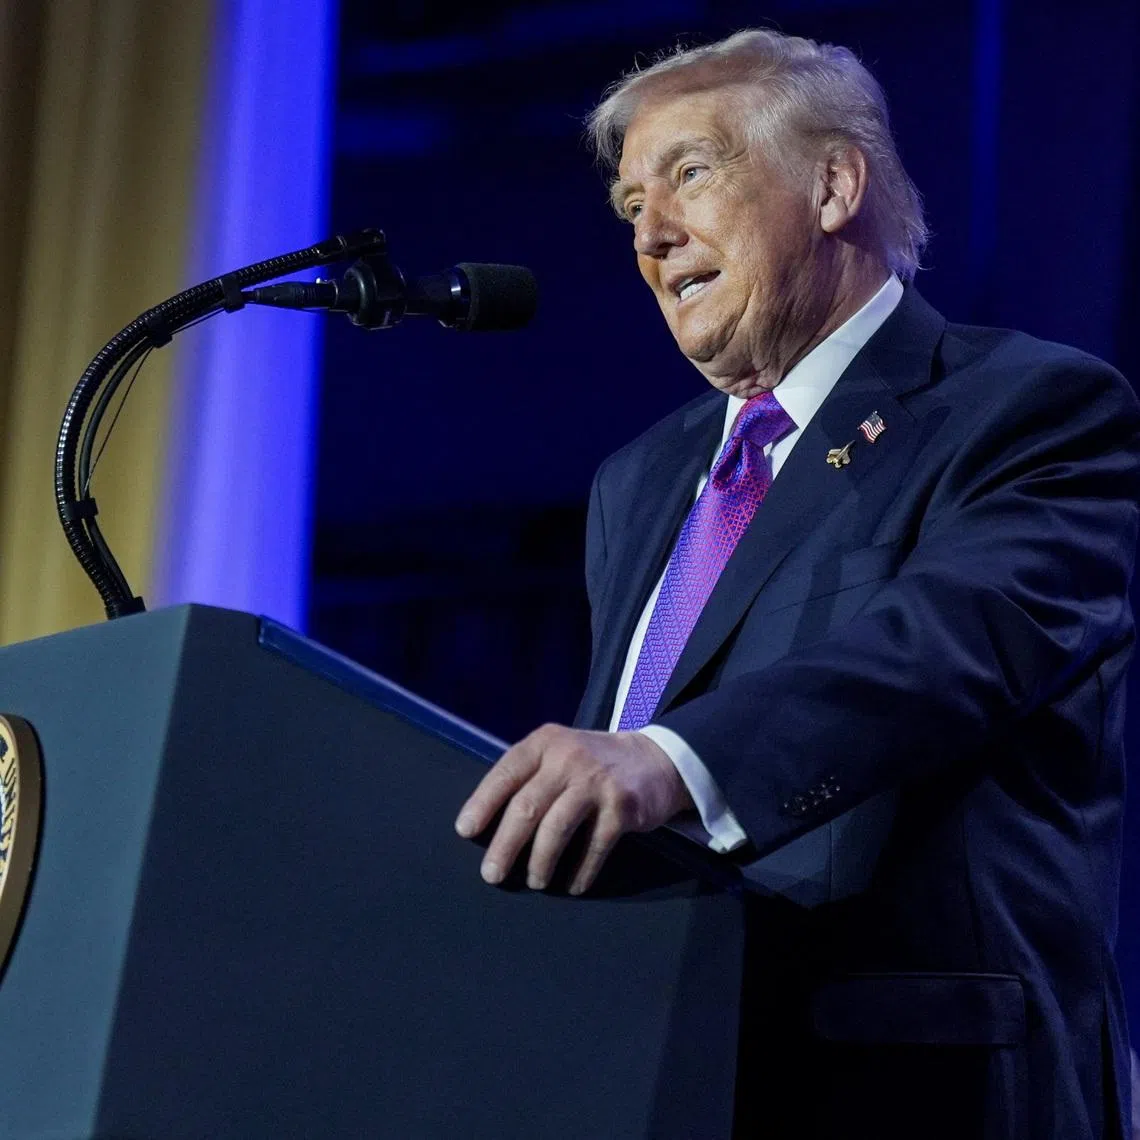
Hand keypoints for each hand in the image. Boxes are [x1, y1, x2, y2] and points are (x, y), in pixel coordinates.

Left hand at [454, 724, 693, 894]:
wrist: (655, 760)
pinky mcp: (622, 807)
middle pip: (527, 806)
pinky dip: (581, 871)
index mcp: (545, 743)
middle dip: (505, 844)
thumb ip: (528, 776)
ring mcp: (596, 782)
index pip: (506, 773)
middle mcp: (568, 758)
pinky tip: (573, 886)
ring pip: (556, 829)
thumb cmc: (592, 764)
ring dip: (540, 862)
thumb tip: (487, 823)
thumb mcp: (558, 753)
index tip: (465, 831)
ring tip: (534, 881)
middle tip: (491, 873)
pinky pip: (593, 847)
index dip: (483, 803)